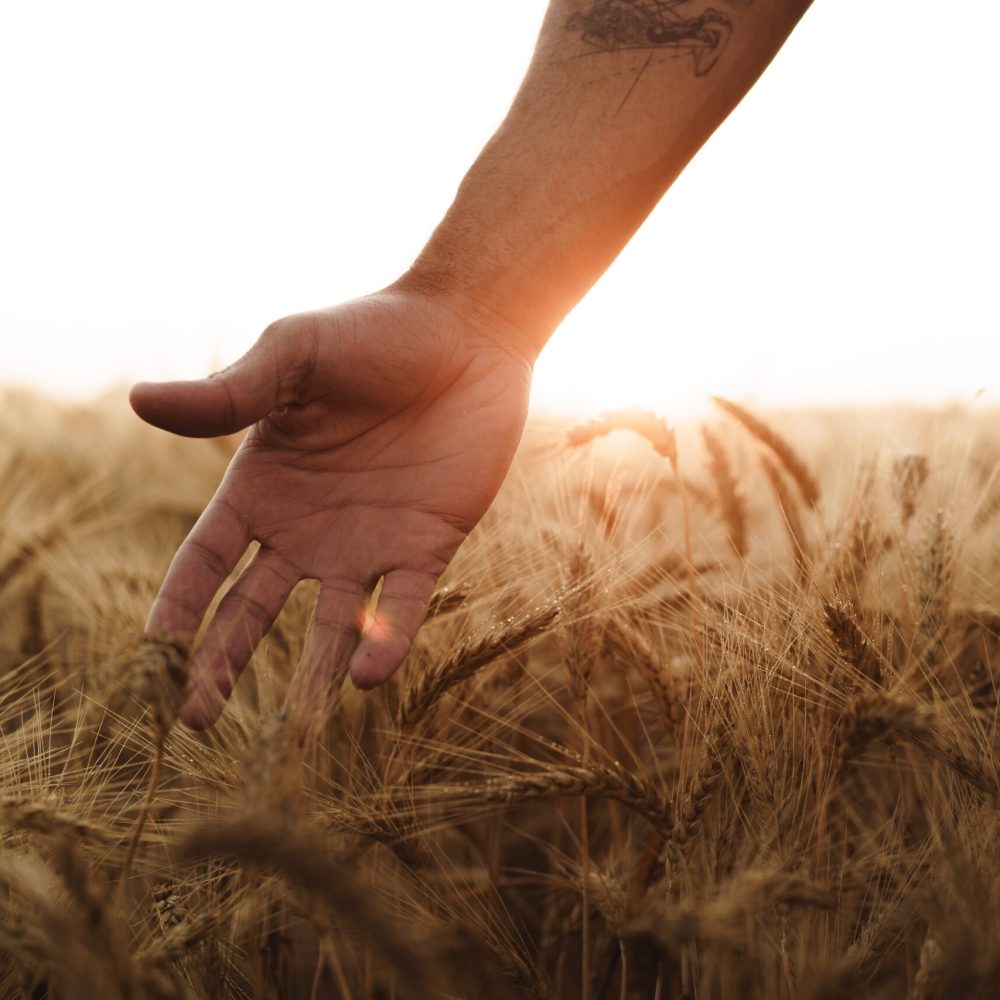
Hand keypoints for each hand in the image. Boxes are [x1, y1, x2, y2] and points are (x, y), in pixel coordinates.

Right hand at [130, 288, 532, 737]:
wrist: (464, 334)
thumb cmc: (373, 334)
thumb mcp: (293, 356)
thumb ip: (230, 394)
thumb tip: (138, 401)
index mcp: (264, 485)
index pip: (207, 558)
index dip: (180, 601)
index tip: (154, 652)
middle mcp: (309, 526)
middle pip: (255, 609)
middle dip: (225, 663)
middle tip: (197, 720)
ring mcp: (368, 541)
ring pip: (332, 625)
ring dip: (315, 676)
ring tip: (301, 732)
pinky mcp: (427, 545)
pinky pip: (404, 605)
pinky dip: (388, 640)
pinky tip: (369, 676)